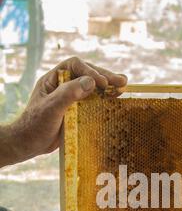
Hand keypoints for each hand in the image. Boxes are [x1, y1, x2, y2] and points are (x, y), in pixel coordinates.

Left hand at [11, 57, 127, 161]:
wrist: (29, 144)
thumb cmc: (35, 125)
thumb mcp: (51, 107)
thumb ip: (68, 93)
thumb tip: (91, 82)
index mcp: (54, 79)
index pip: (75, 66)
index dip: (90, 71)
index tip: (101, 83)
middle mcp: (64, 85)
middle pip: (87, 74)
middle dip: (105, 77)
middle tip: (122, 81)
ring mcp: (72, 98)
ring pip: (93, 87)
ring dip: (108, 86)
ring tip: (124, 86)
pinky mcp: (78, 111)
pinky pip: (94, 102)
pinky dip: (106, 99)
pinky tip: (116, 98)